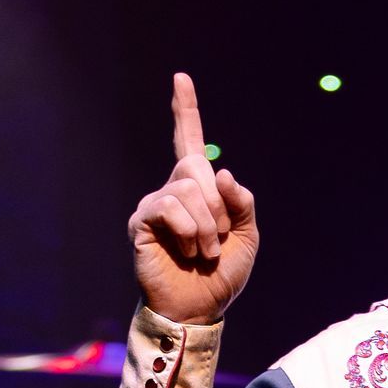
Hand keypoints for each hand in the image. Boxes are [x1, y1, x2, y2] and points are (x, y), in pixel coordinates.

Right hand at [127, 73, 258, 323]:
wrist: (199, 309)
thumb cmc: (221, 275)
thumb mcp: (246, 236)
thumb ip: (241, 202)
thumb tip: (220, 171)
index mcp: (199, 190)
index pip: (190, 141)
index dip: (186, 111)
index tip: (181, 78)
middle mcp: (173, 190)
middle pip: (196, 167)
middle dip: (218, 206)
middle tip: (217, 240)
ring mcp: (155, 204)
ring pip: (187, 189)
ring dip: (205, 226)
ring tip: (201, 253)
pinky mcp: (140, 221)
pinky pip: (169, 207)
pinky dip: (187, 231)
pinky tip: (185, 252)